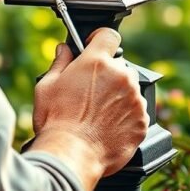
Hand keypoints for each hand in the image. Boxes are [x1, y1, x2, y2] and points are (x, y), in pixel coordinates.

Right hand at [29, 29, 148, 190]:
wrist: (72, 154)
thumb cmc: (57, 122)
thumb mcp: (46, 86)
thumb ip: (60, 62)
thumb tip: (64, 50)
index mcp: (97, 63)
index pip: (109, 36)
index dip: (100, 40)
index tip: (95, 46)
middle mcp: (121, 76)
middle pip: (119, 66)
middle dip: (107, 75)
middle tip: (91, 92)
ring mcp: (134, 98)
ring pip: (130, 89)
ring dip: (119, 96)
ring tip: (99, 113)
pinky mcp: (142, 120)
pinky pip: (137, 111)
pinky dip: (126, 116)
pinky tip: (108, 125)